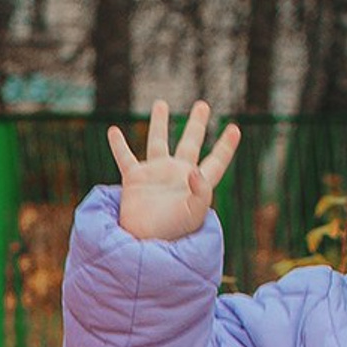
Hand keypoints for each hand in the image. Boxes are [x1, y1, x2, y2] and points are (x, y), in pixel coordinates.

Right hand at [111, 98, 240, 241]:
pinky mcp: (135, 179)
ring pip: (157, 142)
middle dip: (196, 124)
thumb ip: (201, 191)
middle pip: (190, 143)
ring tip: (161, 103)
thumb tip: (193, 170)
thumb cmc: (173, 232)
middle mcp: (177, 173)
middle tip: (202, 105)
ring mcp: (155, 174)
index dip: (226, 146)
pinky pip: (125, 158)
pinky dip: (118, 145)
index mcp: (197, 182)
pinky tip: (113, 130)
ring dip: (159, 123)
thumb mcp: (194, 213)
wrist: (144, 243)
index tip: (234, 129)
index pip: (216, 160)